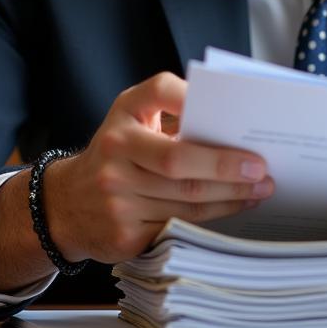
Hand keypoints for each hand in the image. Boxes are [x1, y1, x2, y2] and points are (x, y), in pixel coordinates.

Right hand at [43, 72, 273, 263]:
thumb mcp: (133, 115)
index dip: (194, 100)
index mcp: (124, 114)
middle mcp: (116, 152)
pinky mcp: (124, 234)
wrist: (66, 204)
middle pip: (180, 162)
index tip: (231, 112)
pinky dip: (213, 217)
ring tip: (259, 189)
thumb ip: (171, 106)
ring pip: (186, 199)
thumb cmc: (117, 150)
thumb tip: (228, 119)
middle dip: (226, 167)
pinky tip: (234, 207)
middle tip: (260, 168)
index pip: (162, 94)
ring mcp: (116, 196)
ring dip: (230, 196)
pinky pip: (179, 224)